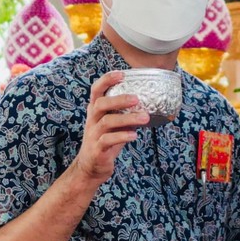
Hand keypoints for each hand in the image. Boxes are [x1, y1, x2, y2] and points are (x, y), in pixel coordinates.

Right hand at [72, 71, 147, 188]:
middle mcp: (92, 120)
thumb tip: (149, 102)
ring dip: (127, 119)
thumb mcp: (113, 124)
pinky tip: (134, 136)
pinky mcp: (97, 149)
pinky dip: (123, 136)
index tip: (121, 74)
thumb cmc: (105, 141)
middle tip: (137, 99)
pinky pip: (108, 140)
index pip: (96, 90)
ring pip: (107, 122)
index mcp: (95, 111)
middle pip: (101, 104)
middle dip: (119, 99)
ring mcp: (93, 134)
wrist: (90, 167)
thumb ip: (124, 113)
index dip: (107, 80)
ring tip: (144, 118)